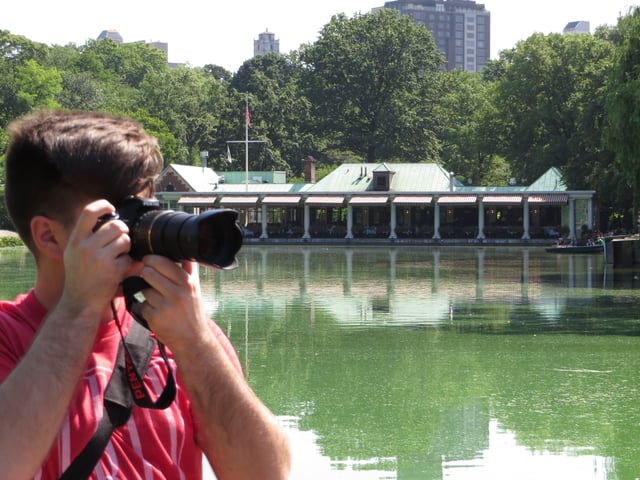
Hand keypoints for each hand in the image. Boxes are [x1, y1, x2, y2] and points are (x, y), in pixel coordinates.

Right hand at [59, 200, 133, 317]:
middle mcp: (85, 247)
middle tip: (120, 240)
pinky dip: (128, 263)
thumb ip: (87, 237)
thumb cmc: (79, 277)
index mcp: (75, 240)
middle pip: (115, 225)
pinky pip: (129, 258)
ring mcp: (99, 258)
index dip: (103, 205)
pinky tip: (119, 270)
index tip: (111, 207)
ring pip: (125, 240)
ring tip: (119, 256)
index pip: (88, 212)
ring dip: (126, 247)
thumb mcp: (74, 253)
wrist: (80, 303)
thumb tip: (109, 218)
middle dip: (123, 231)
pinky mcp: (113, 270)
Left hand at [136, 256, 209, 347]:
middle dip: (145, 273)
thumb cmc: (192, 311)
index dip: (151, 260)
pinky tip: (155, 311)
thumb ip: (189, 270)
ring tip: (156, 298)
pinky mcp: (155, 317)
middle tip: (147, 276)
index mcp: (187, 282)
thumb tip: (184, 251)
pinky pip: (142, 304)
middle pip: (148, 273)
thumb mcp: (195, 289)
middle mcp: (177, 292)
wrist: (193, 339)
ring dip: (146, 292)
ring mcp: (166, 305)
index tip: (149, 262)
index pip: (162, 262)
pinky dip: (146, 308)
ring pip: (144, 288)